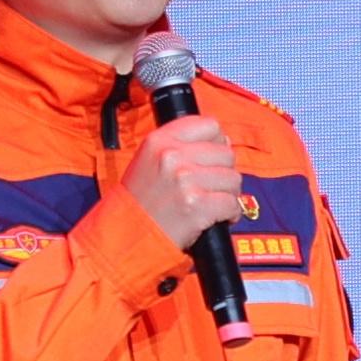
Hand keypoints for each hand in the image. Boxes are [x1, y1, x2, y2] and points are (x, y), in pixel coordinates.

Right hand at [121, 112, 251, 253]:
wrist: (127, 236)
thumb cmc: (140, 201)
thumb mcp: (149, 160)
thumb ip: (180, 146)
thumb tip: (223, 141)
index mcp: (160, 140)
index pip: (210, 125)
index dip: (217, 143)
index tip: (212, 159)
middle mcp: (172, 155)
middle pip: (226, 153)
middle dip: (224, 172)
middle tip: (211, 188)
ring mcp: (185, 180)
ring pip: (233, 179)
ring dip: (228, 194)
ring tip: (212, 203)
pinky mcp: (197, 205)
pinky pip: (232, 203)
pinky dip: (230, 214)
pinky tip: (216, 218)